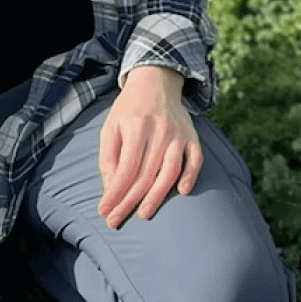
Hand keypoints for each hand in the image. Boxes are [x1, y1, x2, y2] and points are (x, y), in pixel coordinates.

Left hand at [97, 65, 201, 228]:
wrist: (156, 80)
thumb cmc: (129, 109)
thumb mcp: (110, 127)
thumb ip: (108, 157)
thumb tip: (110, 189)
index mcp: (135, 126)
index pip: (126, 168)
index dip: (115, 193)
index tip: (104, 211)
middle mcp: (159, 131)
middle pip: (146, 175)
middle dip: (129, 202)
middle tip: (116, 221)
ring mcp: (178, 134)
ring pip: (170, 171)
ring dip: (157, 196)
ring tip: (143, 213)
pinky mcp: (192, 136)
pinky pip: (196, 159)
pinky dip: (191, 176)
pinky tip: (182, 191)